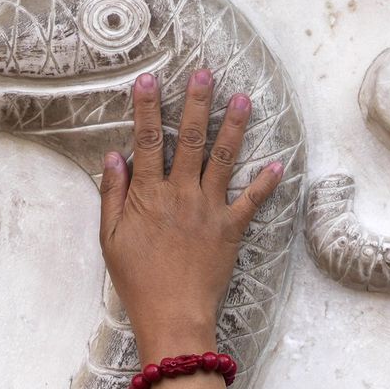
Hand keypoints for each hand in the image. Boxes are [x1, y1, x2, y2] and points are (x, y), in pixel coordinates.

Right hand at [99, 69, 283, 388]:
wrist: (172, 315)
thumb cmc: (136, 281)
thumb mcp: (110, 239)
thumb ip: (112, 195)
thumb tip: (114, 156)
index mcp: (147, 195)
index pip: (146, 141)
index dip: (146, 108)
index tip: (148, 79)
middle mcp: (180, 194)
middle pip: (188, 139)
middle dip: (196, 103)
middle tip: (204, 73)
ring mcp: (208, 209)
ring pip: (222, 158)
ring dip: (234, 126)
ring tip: (243, 98)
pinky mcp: (231, 228)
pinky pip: (251, 200)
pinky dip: (266, 182)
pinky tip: (280, 161)